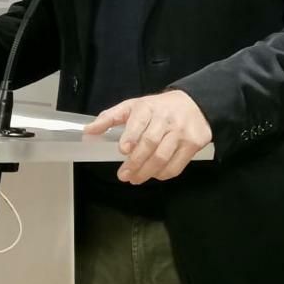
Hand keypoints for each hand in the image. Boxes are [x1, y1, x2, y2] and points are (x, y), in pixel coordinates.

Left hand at [85, 91, 211, 183]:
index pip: (139, 122)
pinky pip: (177, 165)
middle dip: (135, 163)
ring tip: (135, 179)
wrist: (195, 104)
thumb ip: (110, 118)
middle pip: (150, 144)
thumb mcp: (134, 106)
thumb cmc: (159, 108)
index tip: (123, 150)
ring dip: (146, 172)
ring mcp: (182, 132)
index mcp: (149, 107)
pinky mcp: (194, 144)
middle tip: (124, 175)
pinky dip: (163, 174)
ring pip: (163, 157)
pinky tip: (154, 174)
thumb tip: (88, 131)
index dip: (131, 137)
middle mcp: (167, 119)